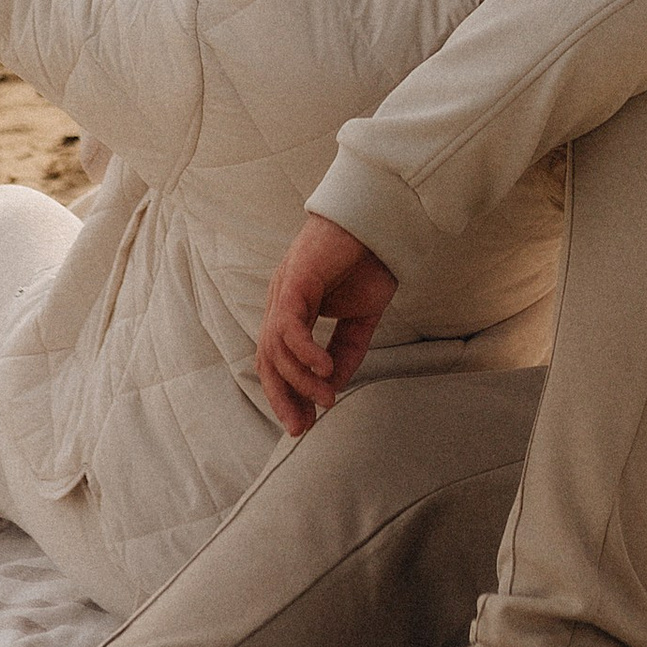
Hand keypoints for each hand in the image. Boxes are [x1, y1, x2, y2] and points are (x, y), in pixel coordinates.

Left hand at [257, 215, 398, 434]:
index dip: (288, 394)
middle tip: (302, 426)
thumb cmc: (368, 261)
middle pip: (267, 360)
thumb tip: (335, 385)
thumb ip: (346, 350)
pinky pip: (289, 325)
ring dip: (299, 380)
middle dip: (282, 397)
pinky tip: (324, 369)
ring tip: (327, 397)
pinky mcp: (295, 281)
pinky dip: (303, 351)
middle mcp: (282, 302)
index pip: (278, 361)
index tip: (305, 423)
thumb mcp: (360, 317)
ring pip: (275, 348)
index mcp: (294, 310)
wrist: (378, 220)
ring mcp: (285, 291)